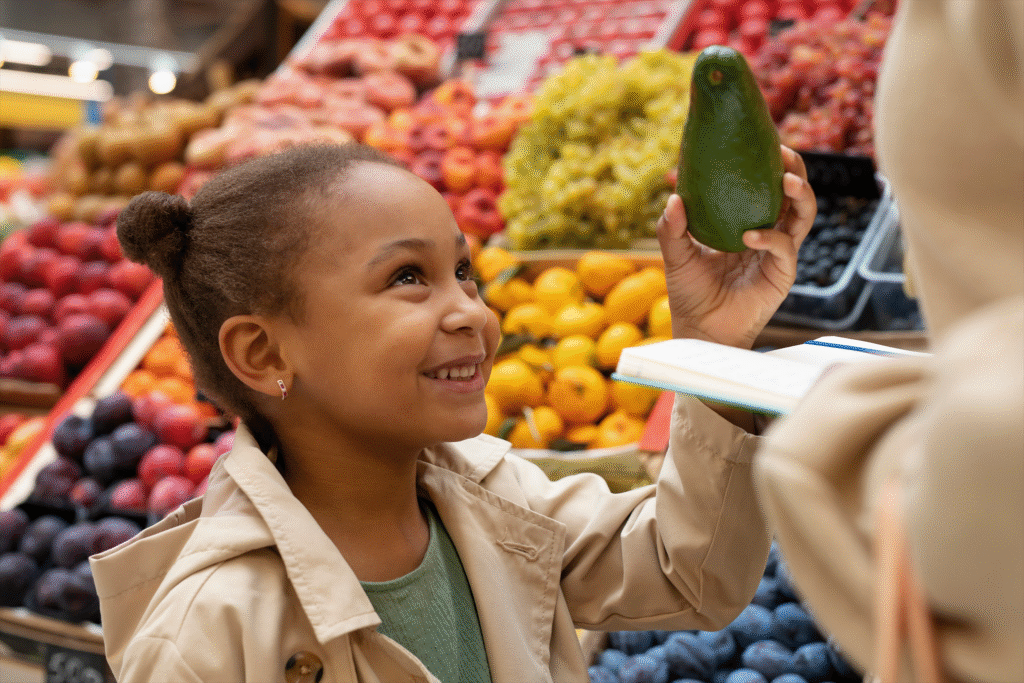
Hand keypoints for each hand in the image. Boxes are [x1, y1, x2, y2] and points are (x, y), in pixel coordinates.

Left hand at [656, 146, 815, 348]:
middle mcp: (768, 233)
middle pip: (794, 194)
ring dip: (800, 195)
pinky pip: (785, 248)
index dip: (769, 164)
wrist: (699, 329)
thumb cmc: (689, 293)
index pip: (765, 186)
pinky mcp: (782, 274)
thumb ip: (672, 229)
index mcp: (746, 221)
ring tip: (786, 182)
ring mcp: (778, 253)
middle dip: (795, 170)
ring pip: (803, 215)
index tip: (763, 142)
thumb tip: (674, 198)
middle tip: (783, 154)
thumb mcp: (675, 256)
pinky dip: (771, 238)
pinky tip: (750, 236)